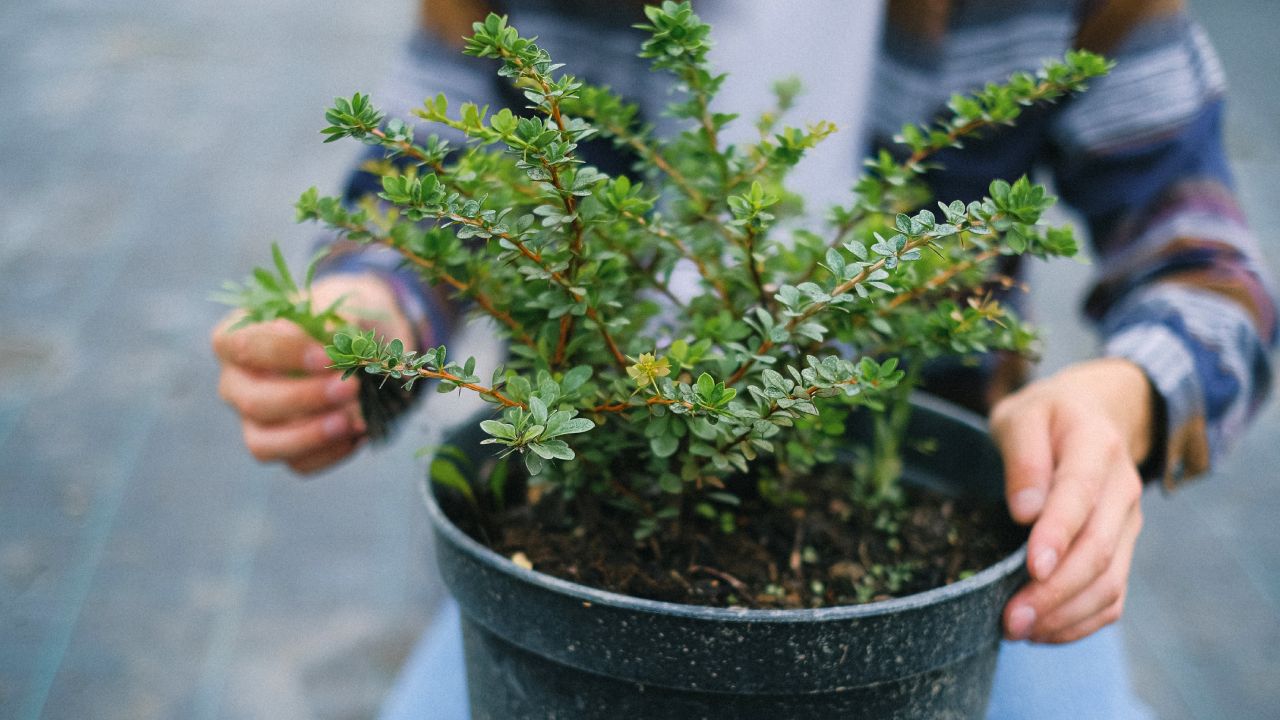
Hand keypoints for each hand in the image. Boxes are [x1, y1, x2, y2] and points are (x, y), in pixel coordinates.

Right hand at [212, 274, 412, 474]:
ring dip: (310, 436)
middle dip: (304, 398)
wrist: (363, 346)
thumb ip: (338, 321)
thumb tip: (339, 346)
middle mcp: (236, 383)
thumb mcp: (343, 306)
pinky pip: (297, 464)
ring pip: (263, 444)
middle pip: (253, 402)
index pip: (242, 345)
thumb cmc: (341, 320)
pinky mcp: (282, 448)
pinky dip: (330, 452)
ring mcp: (254, 421)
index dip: (283, 352)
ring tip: (353, 422)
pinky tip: (359, 433)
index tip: (327, 356)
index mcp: (237, 338)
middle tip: (350, 387)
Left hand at [989, 358, 1152, 642]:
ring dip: (1066, 614)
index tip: (1032, 567)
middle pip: (1098, 550)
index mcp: (1095, 446)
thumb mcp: (1021, 415)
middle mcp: (1122, 489)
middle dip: (1055, 591)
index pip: (1079, 495)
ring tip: (1018, 631)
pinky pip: (1112, 596)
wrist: (1095, 414)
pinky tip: (1043, 631)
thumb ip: (1022, 455)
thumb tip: (1024, 510)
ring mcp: (1127, 523)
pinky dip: (1081, 621)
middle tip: (1011, 618)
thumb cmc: (1046, 417)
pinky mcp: (1123, 548)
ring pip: (1109, 581)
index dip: (1058, 535)